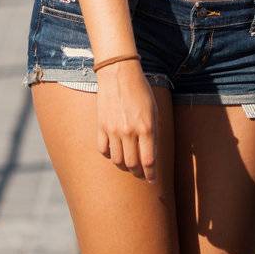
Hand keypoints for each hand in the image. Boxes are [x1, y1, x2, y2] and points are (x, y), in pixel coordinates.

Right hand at [96, 60, 157, 180]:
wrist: (118, 73)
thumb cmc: (140, 90)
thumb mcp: (153, 110)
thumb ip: (153, 131)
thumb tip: (152, 152)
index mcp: (146, 127)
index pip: (148, 160)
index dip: (151, 174)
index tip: (153, 180)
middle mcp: (129, 131)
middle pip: (132, 164)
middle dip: (138, 173)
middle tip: (141, 174)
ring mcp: (113, 129)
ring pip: (117, 160)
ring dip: (123, 166)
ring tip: (128, 165)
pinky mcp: (101, 125)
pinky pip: (103, 149)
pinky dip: (108, 155)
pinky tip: (114, 152)